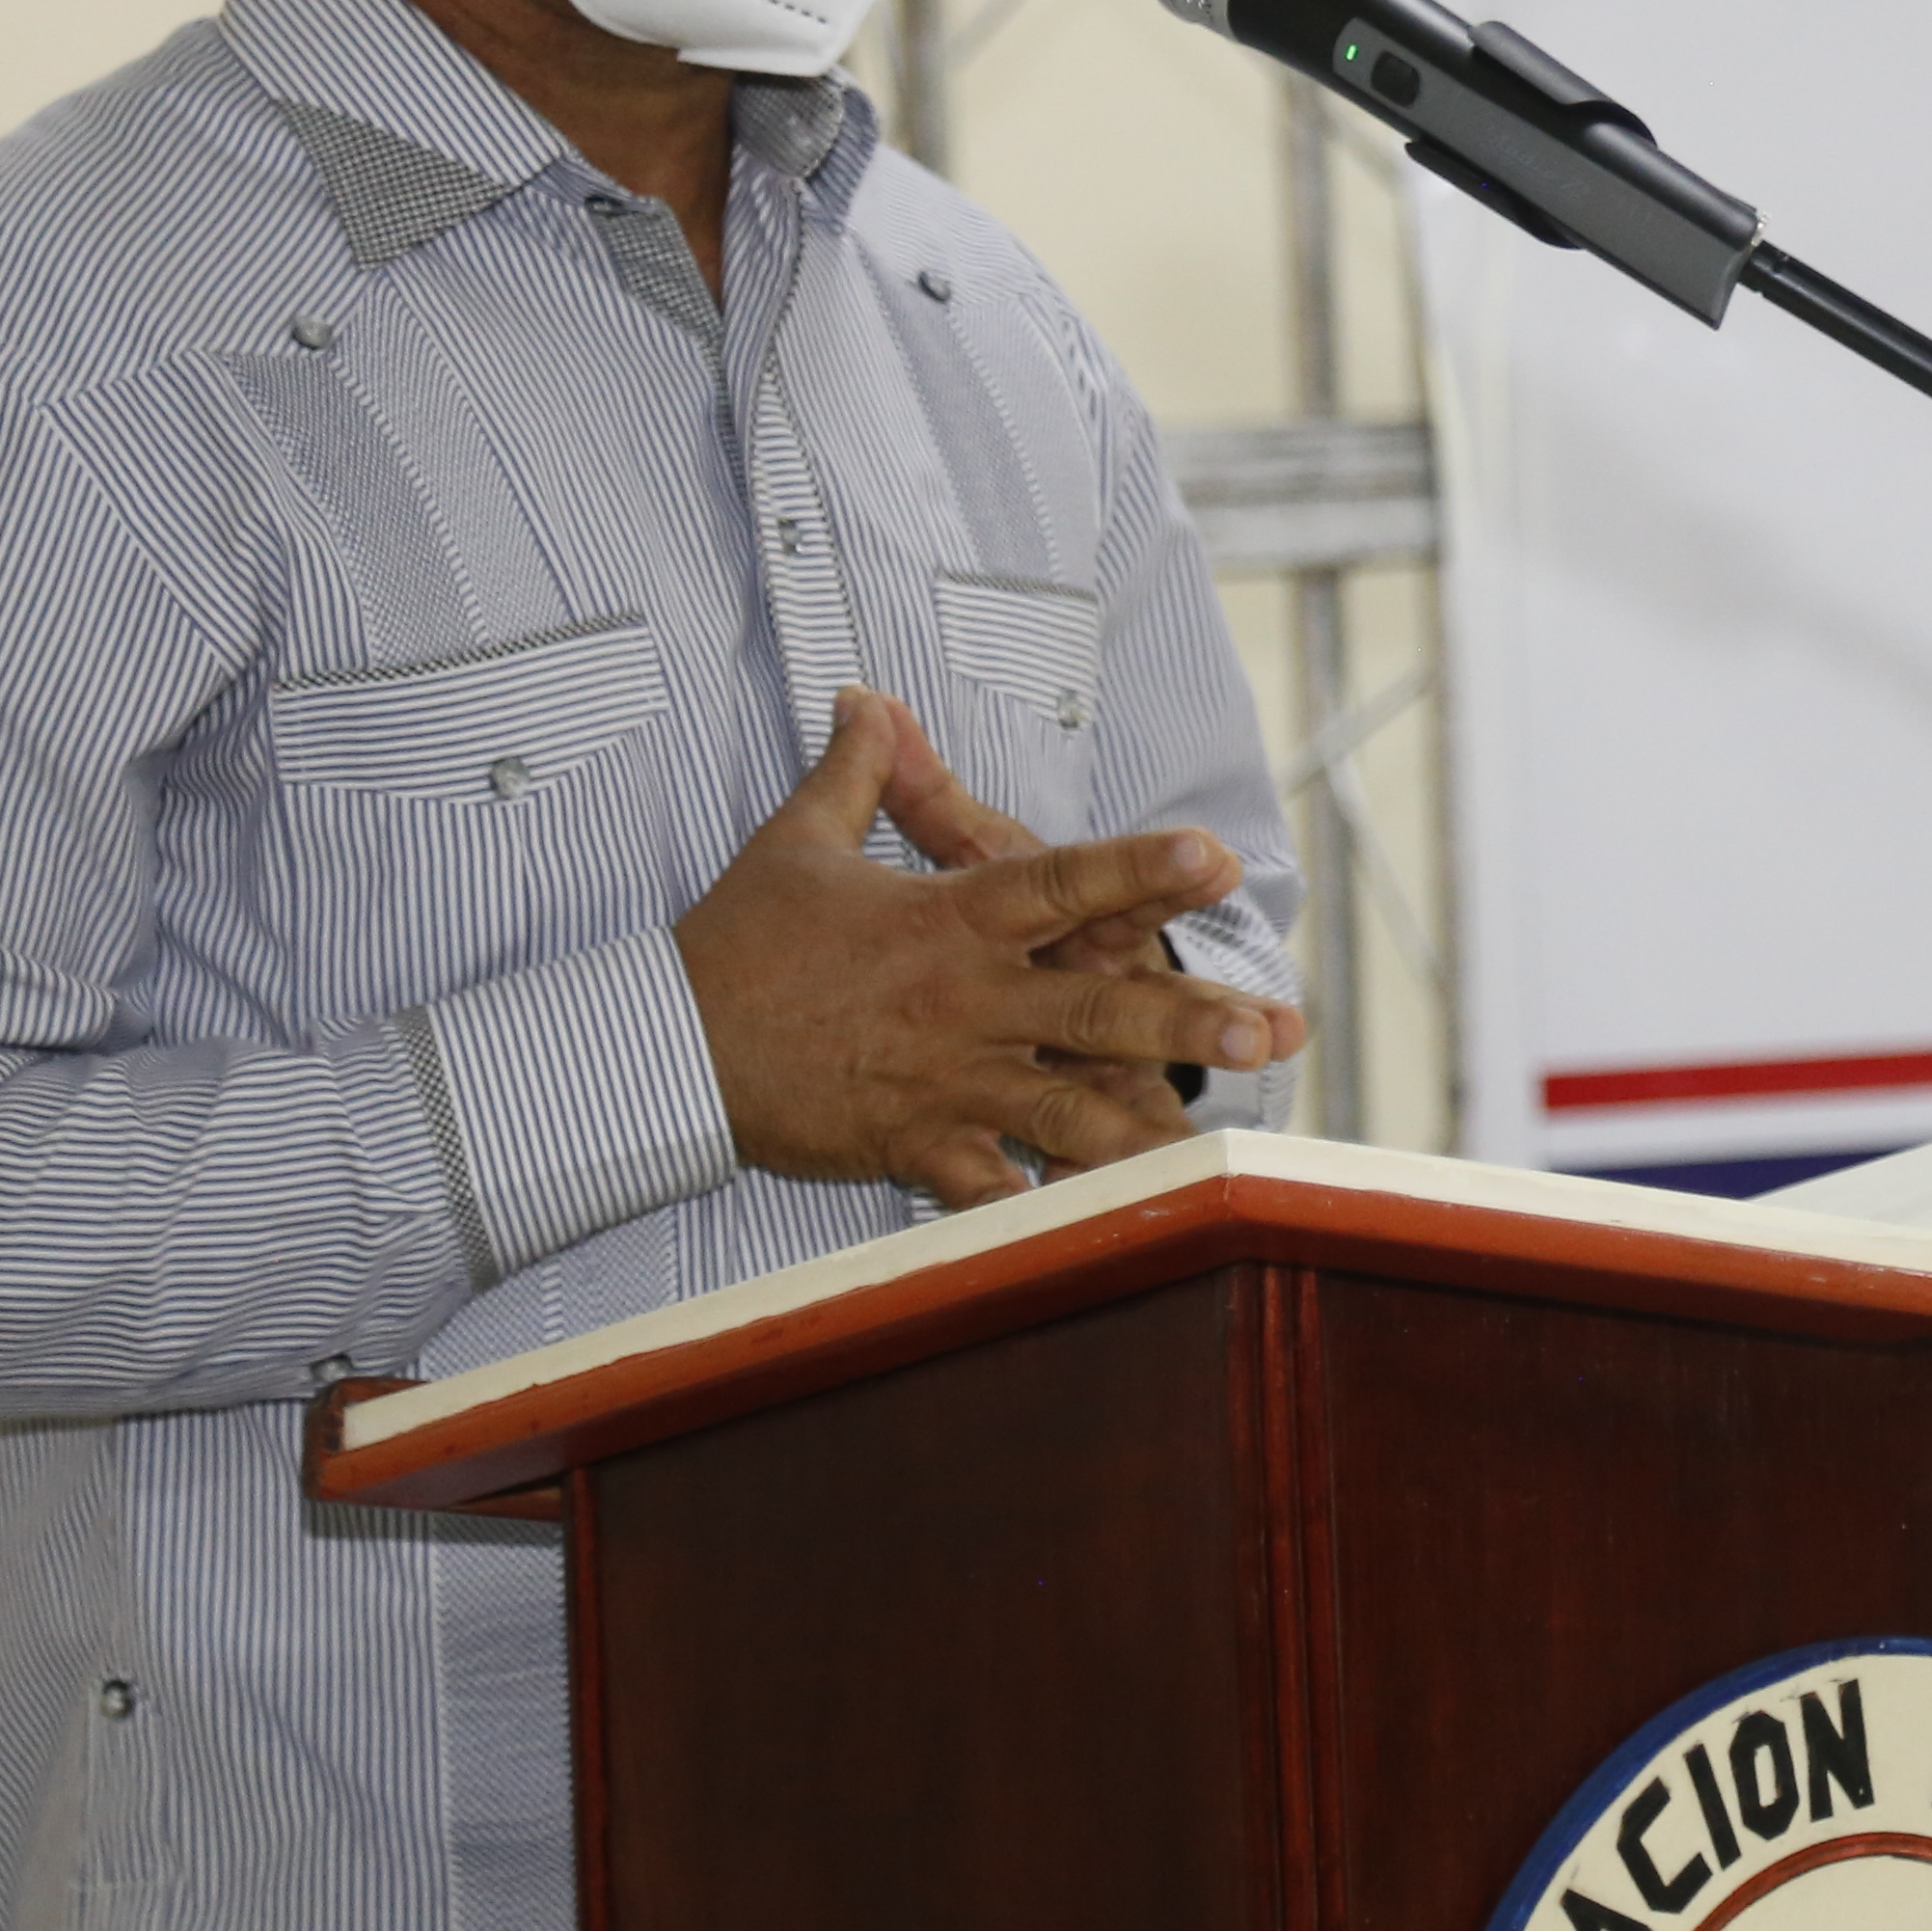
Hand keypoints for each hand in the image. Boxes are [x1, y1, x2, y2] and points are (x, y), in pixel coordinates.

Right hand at [676, 690, 1293, 1207]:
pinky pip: (990, 1190)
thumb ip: (858, 770)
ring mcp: (945, 1082)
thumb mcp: (798, 841)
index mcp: (950, 921)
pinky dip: (1045, 1211)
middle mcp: (964, 1001)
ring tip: (1215, 1143)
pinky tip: (1107, 1231)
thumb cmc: (737, 941)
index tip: (1214, 856)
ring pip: (1063, 1106)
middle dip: (1184, 1017)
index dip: (1140, 867)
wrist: (662, 1047)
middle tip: (1268, 1028)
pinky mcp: (912, 1147)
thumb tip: (869, 699)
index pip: (1061, 881)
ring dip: (1144, 1126)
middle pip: (1093, 1004)